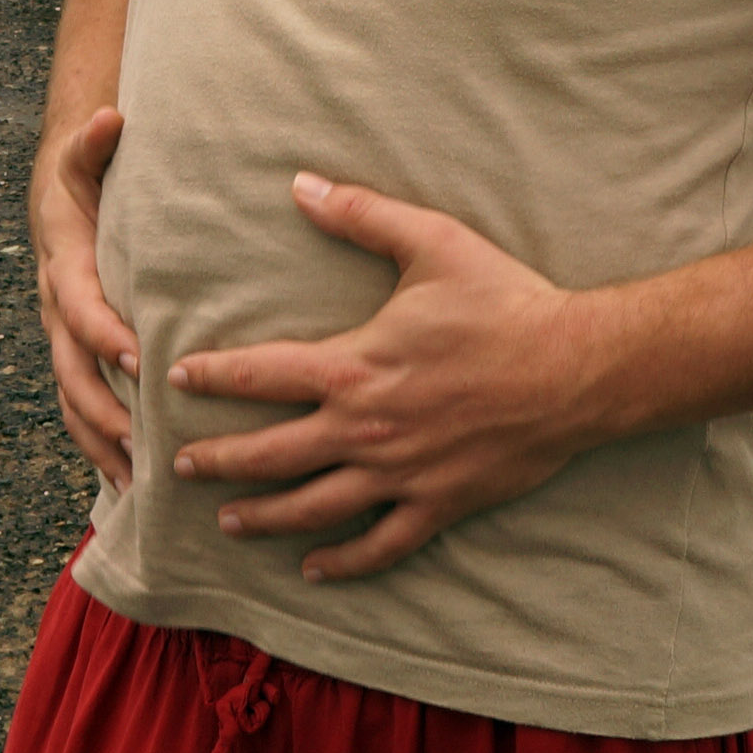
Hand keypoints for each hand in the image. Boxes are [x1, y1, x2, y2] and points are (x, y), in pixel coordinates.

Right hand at [30, 105, 135, 487]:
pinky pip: (82, 413)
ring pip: (72, 402)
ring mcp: (61, 343)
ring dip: (102, 442)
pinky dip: (101, 449)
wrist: (57, 203)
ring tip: (137, 479)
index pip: (79, 309)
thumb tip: (112, 116)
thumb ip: (94, 142)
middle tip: (144, 436)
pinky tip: (131, 487)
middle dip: (105, 408)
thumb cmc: (82, 181)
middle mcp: (55, 314)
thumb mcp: (83, 156)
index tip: (138, 357)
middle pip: (71, 372)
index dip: (104, 333)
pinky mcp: (73, 361)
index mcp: (63, 268)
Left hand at [168, 172, 613, 582]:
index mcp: (355, 364)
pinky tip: (314, 568)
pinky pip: (380, 543)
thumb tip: (300, 184)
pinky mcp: (438, 503)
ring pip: (312, 505)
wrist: (577, 368)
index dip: (212, 376)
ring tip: (227, 522)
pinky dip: (343, 560)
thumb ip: (362, 215)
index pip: (260, 374)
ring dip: (263, 517)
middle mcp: (365, 427)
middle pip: (270, 453)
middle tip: (180, 465)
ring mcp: (400, 472)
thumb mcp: (433, 242)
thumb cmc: (506, 301)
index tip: (175, 379)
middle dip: (219, 460)